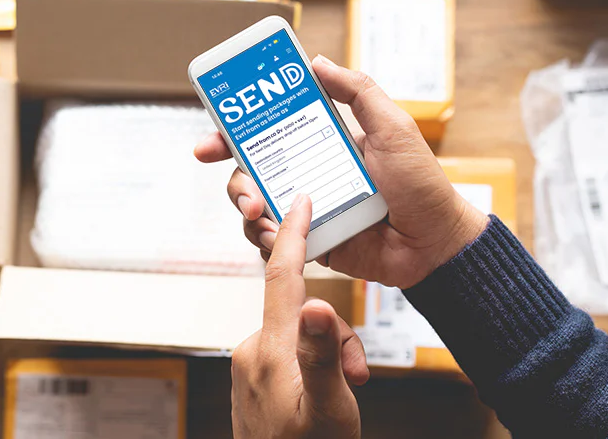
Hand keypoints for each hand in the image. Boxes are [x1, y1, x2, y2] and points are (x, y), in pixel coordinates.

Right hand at [195, 56, 488, 288]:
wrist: (434, 242)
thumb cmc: (420, 183)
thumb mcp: (392, 127)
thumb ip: (358, 91)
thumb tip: (316, 61)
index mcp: (319, 143)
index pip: (267, 132)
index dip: (233, 132)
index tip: (213, 136)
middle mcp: (305, 174)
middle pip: (248, 171)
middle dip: (233, 177)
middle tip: (235, 181)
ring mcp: (304, 210)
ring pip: (253, 206)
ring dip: (245, 206)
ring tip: (258, 211)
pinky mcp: (308, 241)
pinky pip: (271, 240)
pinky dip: (264, 238)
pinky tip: (275, 236)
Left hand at [231, 194, 367, 438]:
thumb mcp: (328, 408)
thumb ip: (324, 354)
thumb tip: (317, 303)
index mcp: (270, 349)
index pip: (282, 278)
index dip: (294, 234)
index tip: (301, 200)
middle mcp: (252, 350)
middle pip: (301, 312)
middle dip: (335, 336)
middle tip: (357, 375)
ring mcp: (250, 367)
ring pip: (299, 336)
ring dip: (328, 357)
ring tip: (345, 395)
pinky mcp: (253, 380)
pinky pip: (289, 356)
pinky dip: (312, 367)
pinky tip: (322, 398)